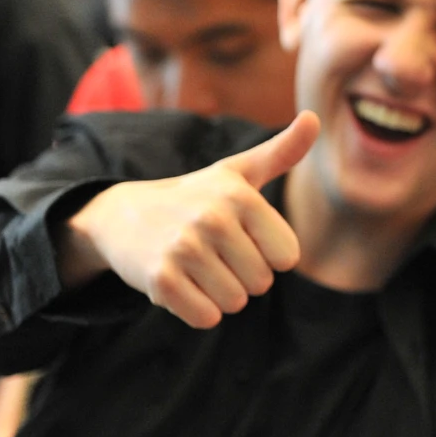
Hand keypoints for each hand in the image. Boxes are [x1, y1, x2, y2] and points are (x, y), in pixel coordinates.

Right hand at [62, 113, 317, 327]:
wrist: (121, 216)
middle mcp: (212, 218)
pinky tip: (180, 282)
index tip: (241, 237)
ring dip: (218, 294)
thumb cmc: (194, 197)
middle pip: (261, 283)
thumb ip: (280, 152)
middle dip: (241, 276)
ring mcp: (184, 248)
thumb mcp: (236, 173)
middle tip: (213, 253)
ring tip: (196, 266)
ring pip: (235, 303)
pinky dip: (197, 310)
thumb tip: (313, 118)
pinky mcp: (160, 279)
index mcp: (240, 195)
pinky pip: (206, 318)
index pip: (287, 257)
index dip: (266, 255)